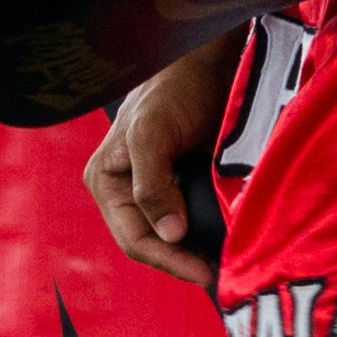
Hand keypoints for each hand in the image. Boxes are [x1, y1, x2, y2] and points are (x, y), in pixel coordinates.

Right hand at [86, 41, 242, 286]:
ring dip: (199, 252)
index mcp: (107, 182)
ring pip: (175, 238)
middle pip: (154, 244)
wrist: (207, 60)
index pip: (134, 239)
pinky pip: (195, 220)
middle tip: (221, 275)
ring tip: (227, 265)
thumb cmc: (172, 87)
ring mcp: (158, 191)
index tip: (204, 272)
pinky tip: (229, 242)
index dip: (168, 260)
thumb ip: (152, 184)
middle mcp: (128, 192)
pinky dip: (211, 234)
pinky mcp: (185, 185)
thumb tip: (170, 234)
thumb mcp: (152, 133)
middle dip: (183, 262)